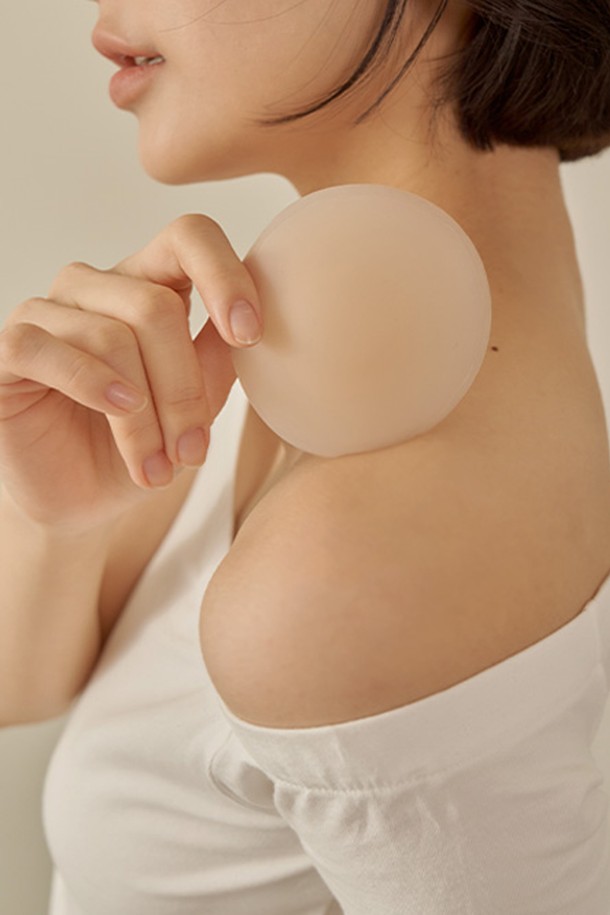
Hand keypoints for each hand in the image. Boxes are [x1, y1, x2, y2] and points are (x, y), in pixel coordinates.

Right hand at [0, 214, 261, 530]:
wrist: (81, 499)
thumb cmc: (141, 445)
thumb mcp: (196, 404)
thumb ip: (221, 358)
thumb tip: (263, 326)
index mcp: (150, 284)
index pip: (190, 237)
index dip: (226, 275)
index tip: (250, 336)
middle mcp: (96, 286)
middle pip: (155, 307)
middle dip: (183, 390)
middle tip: (193, 452)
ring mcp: (48, 312)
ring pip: (111, 337)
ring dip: (144, 416)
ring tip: (158, 469)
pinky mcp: (8, 348)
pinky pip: (48, 348)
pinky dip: (91, 383)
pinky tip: (118, 411)